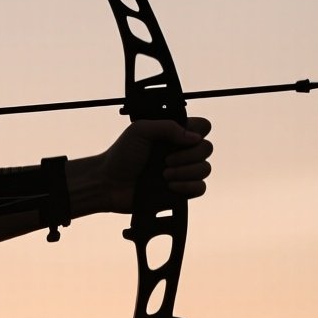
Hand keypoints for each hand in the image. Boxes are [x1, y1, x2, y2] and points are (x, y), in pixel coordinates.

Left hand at [82, 118, 212, 213]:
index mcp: (174, 134)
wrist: (109, 183)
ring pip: (205, 169)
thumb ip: (167, 126)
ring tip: (163, 174)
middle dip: (188, 155)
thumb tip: (195, 137)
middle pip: (207, 148)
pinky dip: (188, 187)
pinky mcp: (180, 191)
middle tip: (165, 160)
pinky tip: (170, 186)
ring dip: (186, 171)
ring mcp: (182, 172)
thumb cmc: (121, 155)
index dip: (198, 131)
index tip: (181, 139)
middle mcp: (181, 151)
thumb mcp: (140, 130)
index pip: (203, 127)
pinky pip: (200, 188)